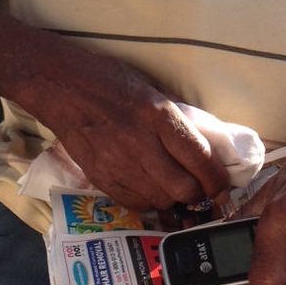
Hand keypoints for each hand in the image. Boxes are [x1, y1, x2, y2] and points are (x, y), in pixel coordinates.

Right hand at [44, 53, 230, 211]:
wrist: (62, 88)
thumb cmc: (109, 81)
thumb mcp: (151, 89)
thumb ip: (175, 118)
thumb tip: (204, 142)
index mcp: (158, 116)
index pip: (199, 158)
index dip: (217, 179)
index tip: (223, 185)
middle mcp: (141, 144)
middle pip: (183, 188)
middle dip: (199, 193)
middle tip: (202, 189)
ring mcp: (118, 165)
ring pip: (161, 200)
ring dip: (174, 198)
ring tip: (174, 187)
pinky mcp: (101, 179)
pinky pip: (135, 203)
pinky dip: (149, 200)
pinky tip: (150, 187)